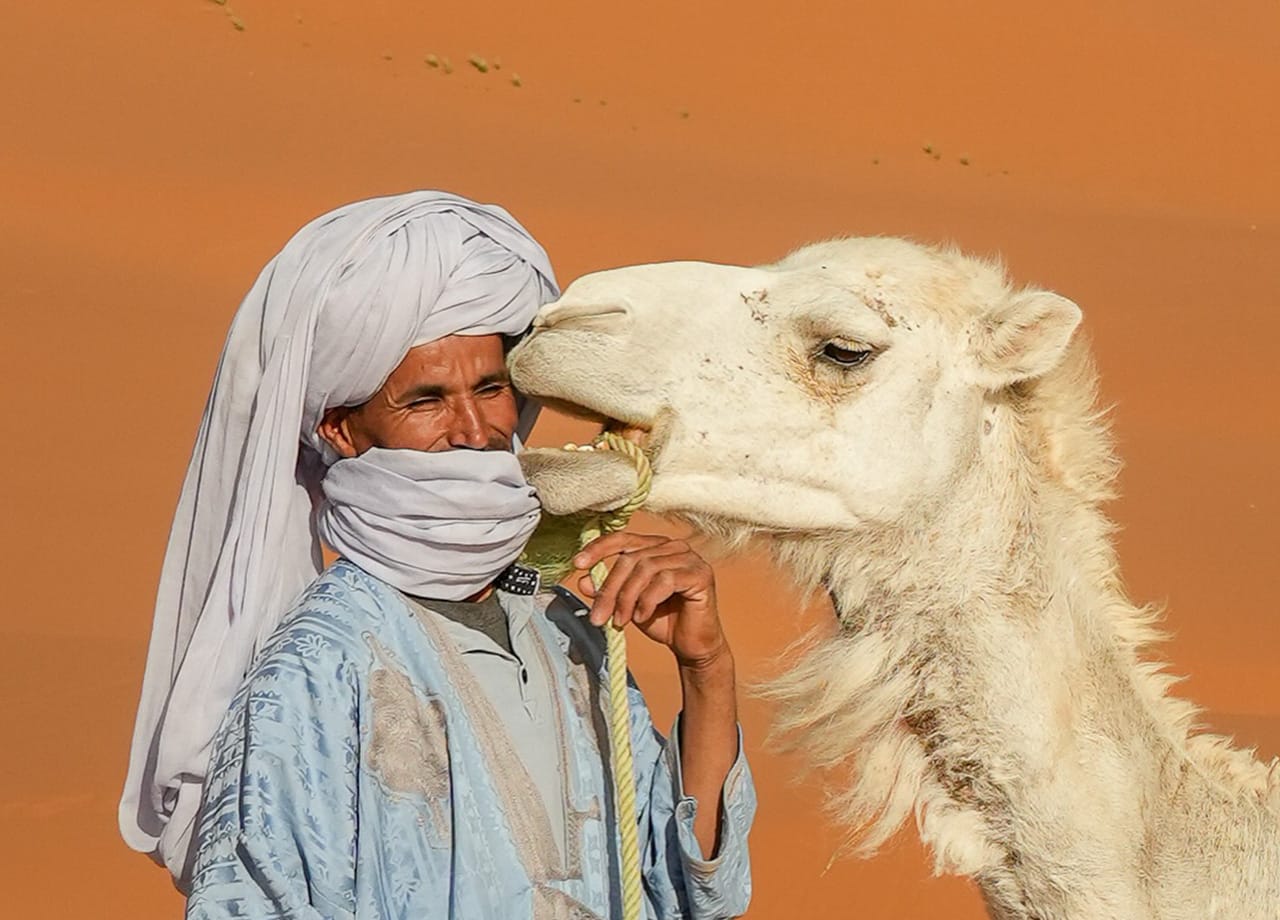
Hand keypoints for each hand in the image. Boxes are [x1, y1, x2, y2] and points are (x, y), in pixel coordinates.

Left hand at [573, 533, 730, 670]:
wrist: (691, 646)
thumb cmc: (662, 620)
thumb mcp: (626, 604)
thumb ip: (608, 590)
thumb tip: (584, 580)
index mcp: (656, 546)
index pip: (623, 538)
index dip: (599, 548)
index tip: (577, 564)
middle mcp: (674, 546)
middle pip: (630, 558)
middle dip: (610, 589)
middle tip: (598, 616)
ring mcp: (690, 558)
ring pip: (646, 568)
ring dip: (626, 598)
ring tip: (620, 620)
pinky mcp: (701, 574)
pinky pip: (665, 580)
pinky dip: (647, 601)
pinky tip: (641, 616)